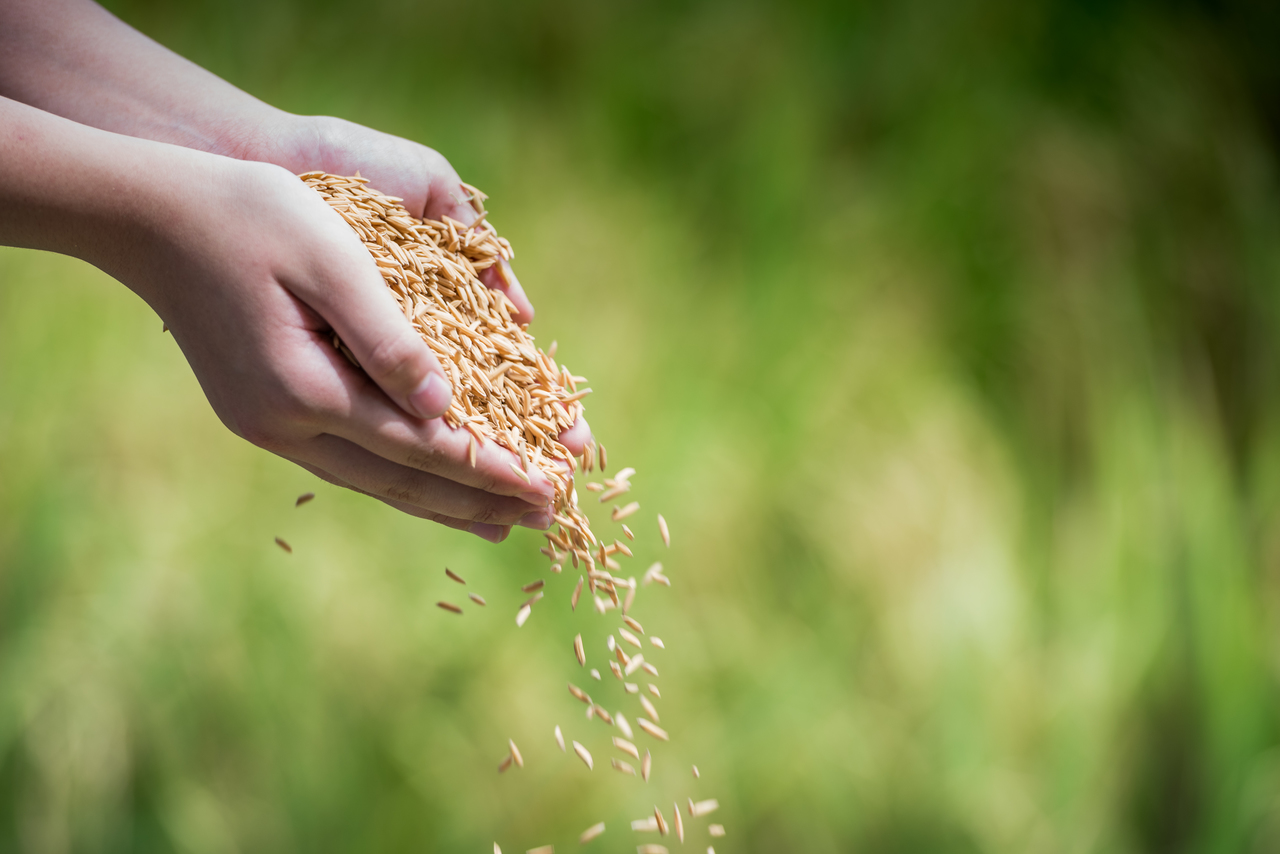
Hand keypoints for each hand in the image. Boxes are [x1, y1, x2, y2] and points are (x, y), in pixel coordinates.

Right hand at [123, 151, 584, 541]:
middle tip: (545, 518)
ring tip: (497, 522)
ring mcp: (265, 427)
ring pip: (373, 481)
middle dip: (479, 501)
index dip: (491, 470)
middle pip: (402, 481)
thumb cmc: (250, 217)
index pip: (422, 447)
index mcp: (306, 389)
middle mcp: (284, 425)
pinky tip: (423, 485)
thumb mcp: (330, 260)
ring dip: (442, 502)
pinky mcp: (258, 416)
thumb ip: (389, 339)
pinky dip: (397, 478)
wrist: (150, 217)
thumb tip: (446, 409)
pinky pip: (345, 462)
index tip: (548, 489)